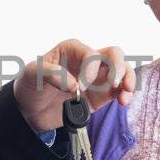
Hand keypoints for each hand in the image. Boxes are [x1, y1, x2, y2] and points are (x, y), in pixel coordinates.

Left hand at [13, 39, 136, 133]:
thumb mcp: (32, 73)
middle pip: (114, 54)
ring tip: (124, 96)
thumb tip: (75, 85)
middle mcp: (88, 60)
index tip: (79, 87)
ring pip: (122, 70)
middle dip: (118, 67)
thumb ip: (51, 74)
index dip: (90, 69)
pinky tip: (123, 102)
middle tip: (112, 84)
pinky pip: (119, 90)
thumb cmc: (30, 85)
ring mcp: (97, 77)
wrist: (30, 109)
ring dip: (128, 80)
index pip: (91, 53)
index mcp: (72, 49)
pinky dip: (125, 94)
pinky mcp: (101, 94)